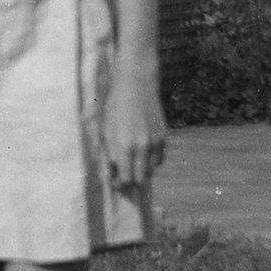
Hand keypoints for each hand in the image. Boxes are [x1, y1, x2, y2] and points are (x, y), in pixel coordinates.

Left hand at [104, 69, 166, 190]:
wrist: (136, 85)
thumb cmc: (115, 107)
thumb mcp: (105, 131)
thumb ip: (108, 157)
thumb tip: (109, 178)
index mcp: (124, 145)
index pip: (126, 179)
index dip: (120, 185)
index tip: (115, 181)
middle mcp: (142, 146)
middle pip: (141, 179)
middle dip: (131, 181)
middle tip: (123, 175)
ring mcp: (156, 142)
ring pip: (152, 171)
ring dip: (142, 171)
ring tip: (132, 160)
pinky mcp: (164, 137)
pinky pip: (159, 159)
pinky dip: (151, 161)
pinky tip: (142, 151)